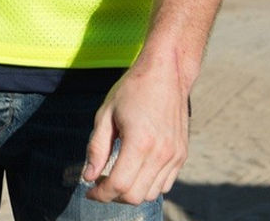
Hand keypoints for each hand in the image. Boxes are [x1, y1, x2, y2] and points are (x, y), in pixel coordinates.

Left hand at [82, 51, 189, 203]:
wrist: (165, 73)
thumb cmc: (132, 89)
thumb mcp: (106, 114)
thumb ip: (96, 148)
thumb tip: (88, 176)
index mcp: (140, 142)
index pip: (118, 185)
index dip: (100, 193)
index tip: (89, 190)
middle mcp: (161, 153)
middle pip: (135, 196)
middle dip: (114, 196)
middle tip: (100, 183)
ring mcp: (174, 155)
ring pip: (151, 194)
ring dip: (131, 192)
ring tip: (117, 176)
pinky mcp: (181, 154)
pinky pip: (165, 184)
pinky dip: (148, 185)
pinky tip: (136, 170)